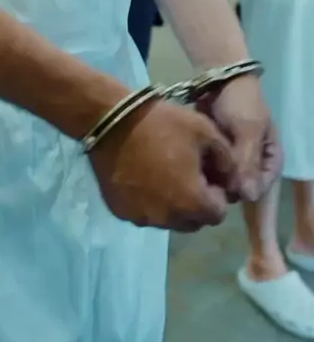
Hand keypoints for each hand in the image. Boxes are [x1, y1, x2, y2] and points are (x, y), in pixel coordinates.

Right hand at [89, 99, 234, 231]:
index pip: (219, 213)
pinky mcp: (121, 212)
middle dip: (196, 202)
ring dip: (173, 204)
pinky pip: (144, 213)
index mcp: (192, 202)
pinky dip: (148, 201)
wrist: (111, 120)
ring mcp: (141, 217)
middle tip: (187, 172)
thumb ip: (227, 159)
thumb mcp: (205, 130)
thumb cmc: (161, 123)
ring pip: (168, 219)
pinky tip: (142, 175)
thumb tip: (231, 179)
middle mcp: (167, 219)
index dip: (217, 192)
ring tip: (164, 172)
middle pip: (194, 221)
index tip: (206, 171)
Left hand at [198, 74, 281, 201]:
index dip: (244, 191)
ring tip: (198, 171)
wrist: (218, 77)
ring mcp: (233, 157)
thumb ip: (248, 162)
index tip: (227, 189)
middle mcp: (253, 162)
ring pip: (223, 179)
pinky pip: (210, 167)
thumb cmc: (239, 102)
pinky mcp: (215, 151)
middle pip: (240, 186)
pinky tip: (191, 164)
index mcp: (271, 158)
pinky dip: (203, 167)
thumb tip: (248, 197)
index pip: (261, 187)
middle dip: (225, 185)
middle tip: (208, 179)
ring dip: (212, 177)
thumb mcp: (247, 130)